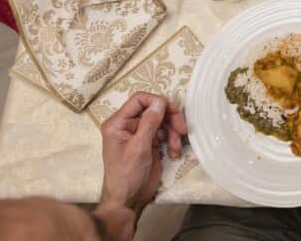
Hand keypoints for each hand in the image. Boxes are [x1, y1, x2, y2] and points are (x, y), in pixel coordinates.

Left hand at [98, 93, 186, 214]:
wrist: (129, 199)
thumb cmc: (127, 175)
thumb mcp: (139, 148)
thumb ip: (149, 123)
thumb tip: (160, 101)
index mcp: (118, 123)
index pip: (139, 100)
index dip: (157, 102)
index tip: (172, 112)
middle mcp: (129, 125)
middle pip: (154, 110)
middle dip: (170, 119)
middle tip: (182, 131)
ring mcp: (140, 134)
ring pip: (163, 121)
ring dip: (173, 132)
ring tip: (176, 148)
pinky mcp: (150, 143)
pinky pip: (165, 133)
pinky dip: (172, 141)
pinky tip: (173, 153)